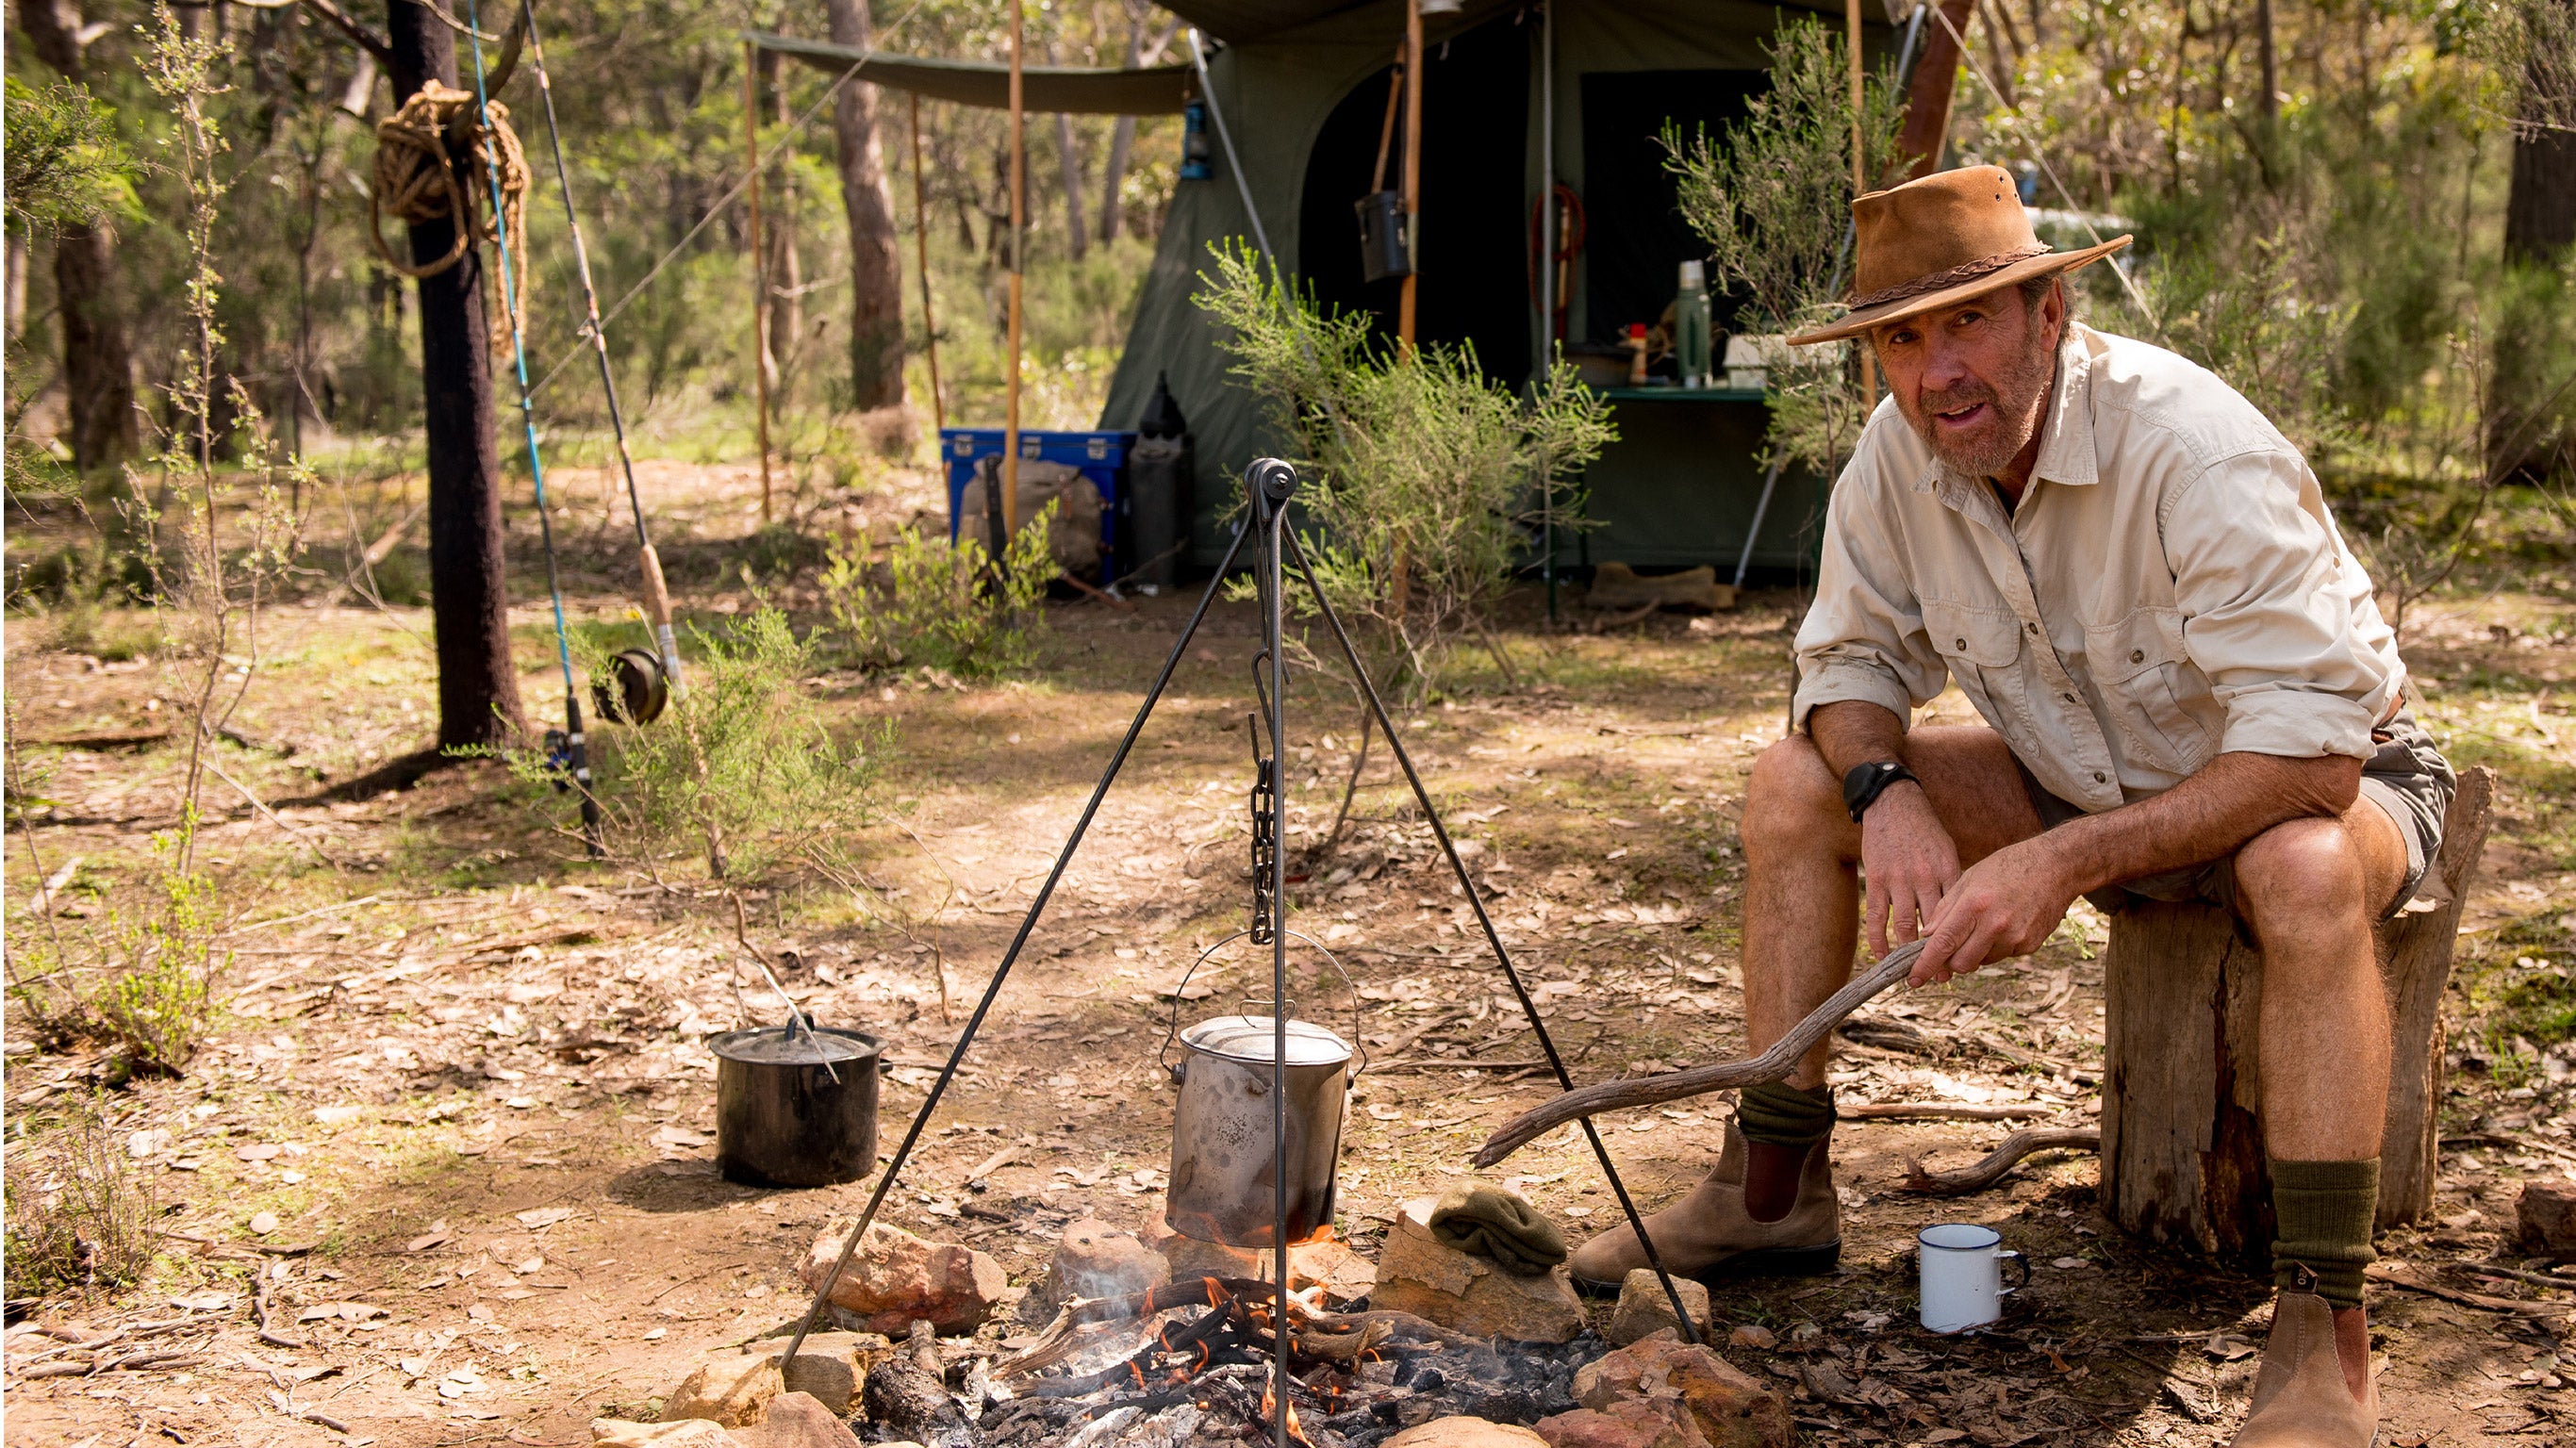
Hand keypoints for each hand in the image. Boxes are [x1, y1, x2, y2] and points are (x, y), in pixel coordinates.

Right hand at [1859, 781, 1959, 958]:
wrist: (1894, 802)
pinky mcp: (1877, 879)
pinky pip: (1878, 917)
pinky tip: (1882, 955)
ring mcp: (1899, 879)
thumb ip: (1953, 882)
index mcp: (1949, 871)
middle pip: (1934, 927)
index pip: (1957, 915)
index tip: (1964, 962)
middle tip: (1942, 978)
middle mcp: (1926, 878)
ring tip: (1914, 972)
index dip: (1960, 941)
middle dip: (1938, 955)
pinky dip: (1879, 939)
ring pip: (1905, 926)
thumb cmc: (1924, 829)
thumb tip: (1961, 915)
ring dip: (1909, 953)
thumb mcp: (1947, 851)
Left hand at [1910, 838, 2078, 985]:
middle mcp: (1995, 925)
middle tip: (1947, 949)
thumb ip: (1945, 909)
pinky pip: (2002, 956)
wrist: (2056, 867)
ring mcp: (2015, 937)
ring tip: (1982, 925)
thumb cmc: (2007, 867)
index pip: (1942, 944)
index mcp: (1974, 905)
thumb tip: (1926, 937)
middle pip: (1961, 963)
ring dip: (1973, 953)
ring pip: (1981, 962)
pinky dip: (1994, 947)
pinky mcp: (2030, 945)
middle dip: (1949, 962)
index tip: (1913, 979)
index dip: (1924, 965)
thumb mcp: (1970, 878)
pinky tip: (2003, 924)